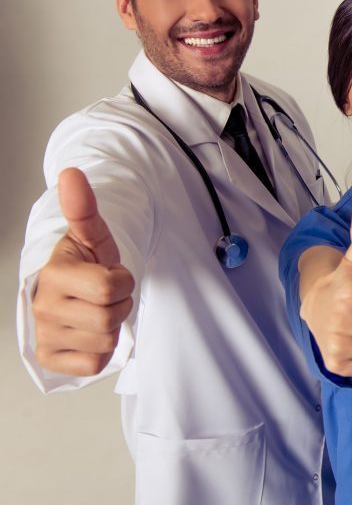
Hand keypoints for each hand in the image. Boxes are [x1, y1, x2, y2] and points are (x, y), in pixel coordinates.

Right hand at [32, 168, 134, 375]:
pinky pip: (95, 363)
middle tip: (106, 295)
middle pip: (111, 316)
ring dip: (112, 326)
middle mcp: (42, 307)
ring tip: (98, 310)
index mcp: (54, 275)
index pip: (113, 288)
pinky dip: (102, 351)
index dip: (123, 280)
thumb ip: (84, 208)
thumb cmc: (86, 264)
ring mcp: (45, 335)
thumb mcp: (93, 235)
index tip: (111, 274)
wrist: (71, 291)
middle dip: (120, 304)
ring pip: (105, 340)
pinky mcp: (50, 359)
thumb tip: (71, 173)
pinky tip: (90, 333)